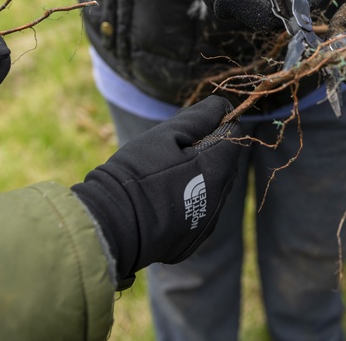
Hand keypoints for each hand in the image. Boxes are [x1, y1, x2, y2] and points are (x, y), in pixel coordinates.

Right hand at [72, 96, 242, 286]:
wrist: (111, 223)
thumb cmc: (137, 172)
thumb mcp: (166, 135)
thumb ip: (199, 118)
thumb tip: (223, 106)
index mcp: (217, 170)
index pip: (233, 135)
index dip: (215, 124)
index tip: (190, 128)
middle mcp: (219, 199)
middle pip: (225, 163)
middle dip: (208, 151)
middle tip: (173, 149)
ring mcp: (206, 223)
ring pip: (214, 189)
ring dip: (200, 177)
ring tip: (165, 175)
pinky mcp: (192, 240)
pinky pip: (200, 212)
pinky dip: (189, 201)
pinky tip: (163, 199)